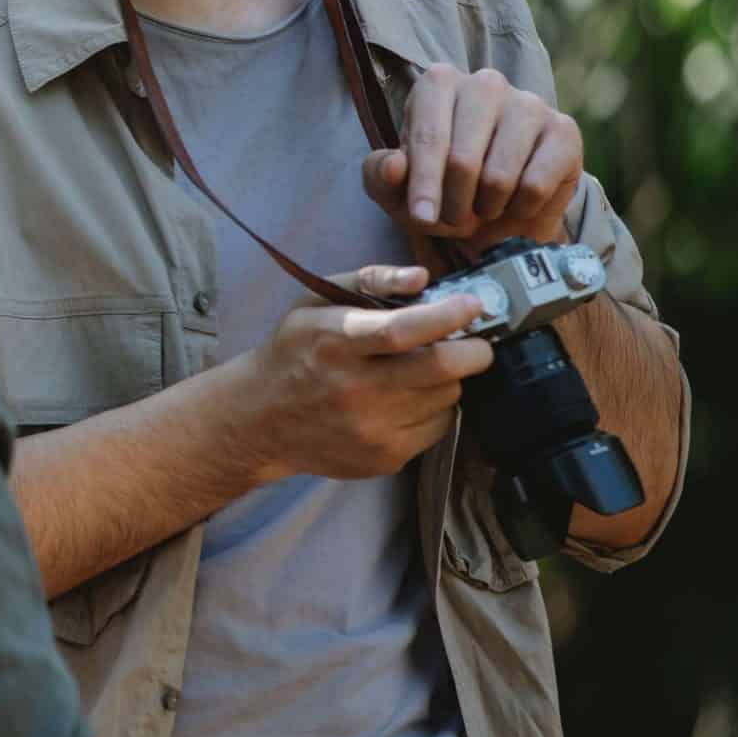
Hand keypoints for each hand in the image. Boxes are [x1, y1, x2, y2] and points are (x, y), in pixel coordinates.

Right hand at [240, 265, 494, 481]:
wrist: (261, 419)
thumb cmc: (294, 351)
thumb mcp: (314, 302)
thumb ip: (369, 280)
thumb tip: (422, 278)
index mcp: (334, 342)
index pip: (403, 330)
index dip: (448, 316)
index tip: (473, 305)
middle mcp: (353, 390)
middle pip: (440, 370)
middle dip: (473, 351)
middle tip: (476, 342)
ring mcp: (371, 430)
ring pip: (446, 398)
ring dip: (448, 379)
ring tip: (425, 370)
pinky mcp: (384, 458)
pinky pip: (437, 428)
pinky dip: (435, 408)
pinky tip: (410, 398)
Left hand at [363, 64, 581, 248]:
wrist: (500, 211)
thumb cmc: (441, 189)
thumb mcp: (397, 190)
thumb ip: (380, 176)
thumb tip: (394, 165)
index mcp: (437, 84)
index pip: (428, 137)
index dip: (424, 185)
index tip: (422, 218)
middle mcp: (485, 83)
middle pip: (463, 159)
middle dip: (454, 202)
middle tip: (454, 217)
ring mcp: (529, 103)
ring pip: (500, 175)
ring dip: (487, 207)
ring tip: (484, 206)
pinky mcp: (564, 130)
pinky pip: (536, 185)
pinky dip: (521, 208)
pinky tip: (516, 202)